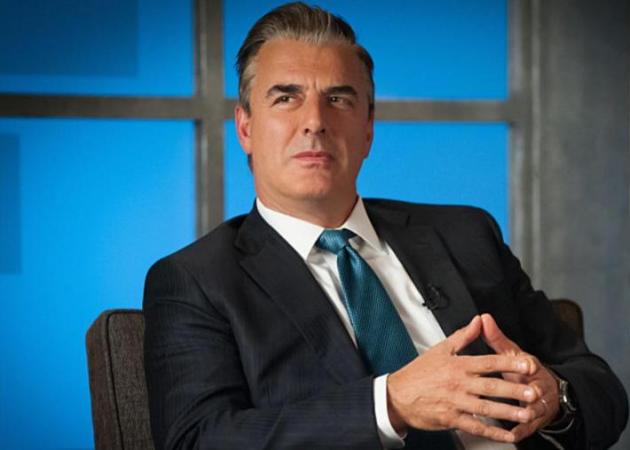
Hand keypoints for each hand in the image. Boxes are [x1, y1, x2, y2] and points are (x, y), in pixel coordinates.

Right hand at [387, 315, 542, 442]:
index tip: (527, 365)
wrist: (398, 396)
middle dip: (514, 390)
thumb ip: (463, 336)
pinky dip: (492, 432)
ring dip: (507, 412)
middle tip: (533, 392)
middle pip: (491, 386)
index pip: (488, 362)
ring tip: (525, 414)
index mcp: (458, 365)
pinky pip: (475, 426)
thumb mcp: (440, 349)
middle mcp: (458, 383)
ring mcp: (455, 402)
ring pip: (486, 407)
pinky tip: (506, 434)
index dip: (509, 363)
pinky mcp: (451, 419)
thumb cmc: (419, 373)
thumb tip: (479, 320)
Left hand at [480, 313, 559, 441]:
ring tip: (521, 416)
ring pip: (534, 410)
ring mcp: (537, 405)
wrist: (546, 392)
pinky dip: (521, 431)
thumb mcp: (512, 353)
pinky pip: (528, 428)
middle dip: (531, 391)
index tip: (529, 364)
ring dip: (528, 413)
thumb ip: (496, 338)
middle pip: (535, 389)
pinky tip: (512, 434)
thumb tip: (483, 318)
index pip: (531, 364)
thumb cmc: (524, 371)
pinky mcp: (534, 422)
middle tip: (530, 393)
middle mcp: (537, 387)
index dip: (529, 363)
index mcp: (530, 368)